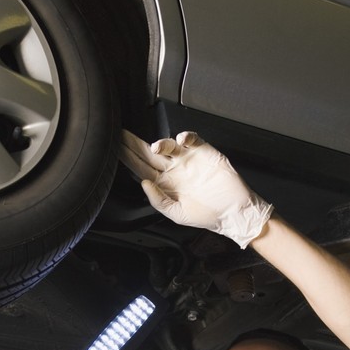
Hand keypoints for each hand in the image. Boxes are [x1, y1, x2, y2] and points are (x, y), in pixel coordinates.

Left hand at [119, 129, 273, 248]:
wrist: (234, 211)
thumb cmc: (208, 215)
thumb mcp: (177, 214)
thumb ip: (159, 200)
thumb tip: (144, 184)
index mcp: (165, 183)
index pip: (141, 168)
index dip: (128, 159)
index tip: (115, 150)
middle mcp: (173, 169)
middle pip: (149, 153)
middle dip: (134, 143)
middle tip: (121, 134)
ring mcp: (187, 159)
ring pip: (168, 145)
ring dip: (161, 143)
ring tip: (157, 147)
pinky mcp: (204, 152)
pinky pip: (191, 139)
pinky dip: (185, 136)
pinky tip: (181, 140)